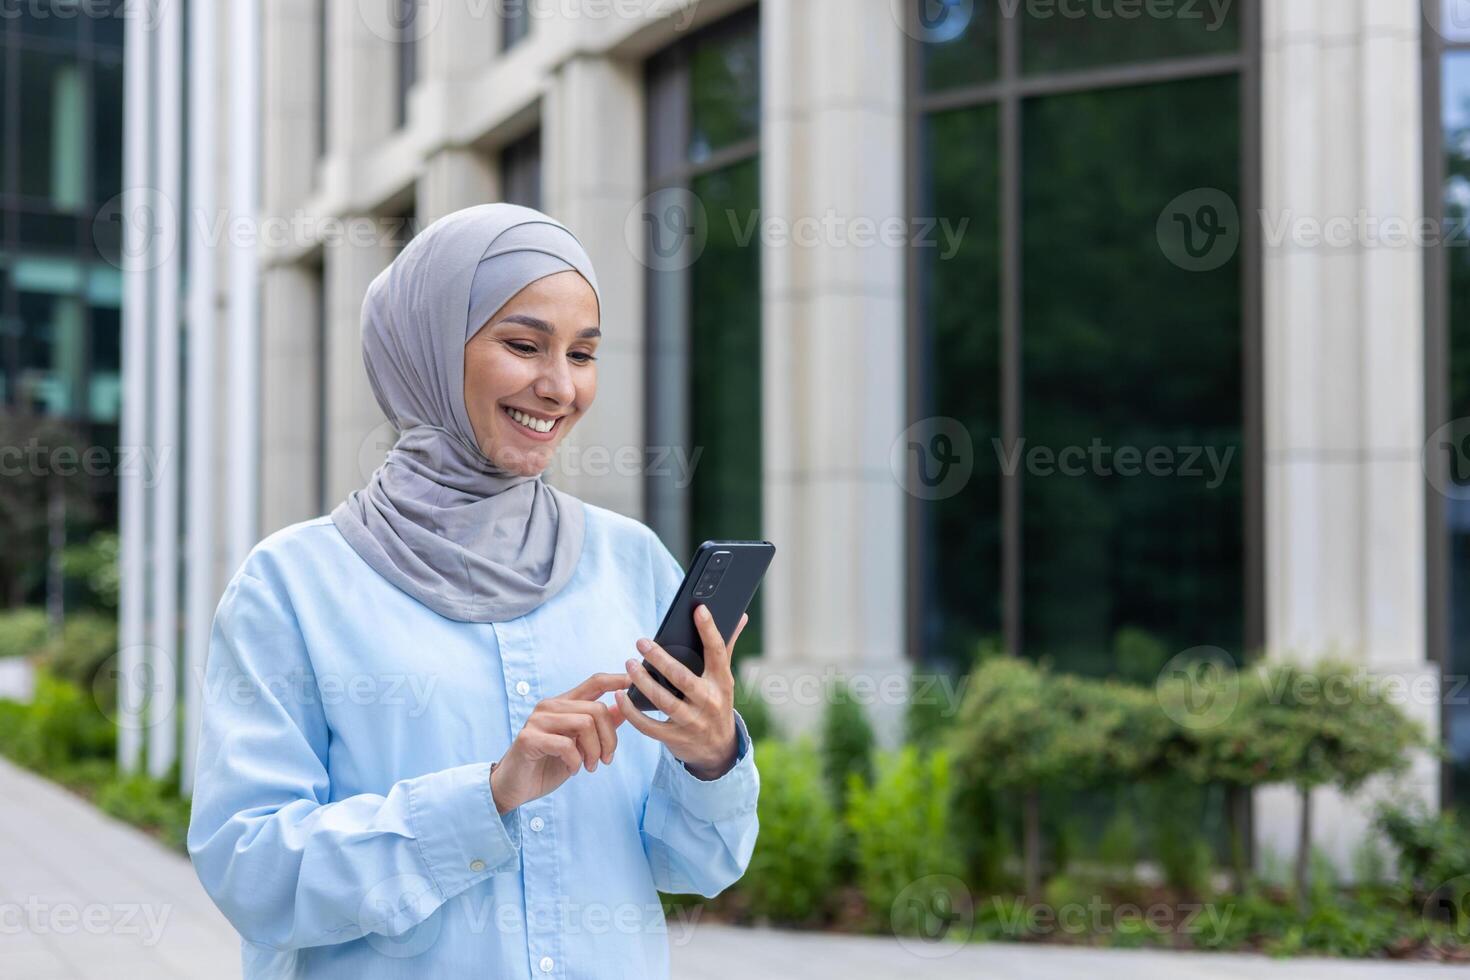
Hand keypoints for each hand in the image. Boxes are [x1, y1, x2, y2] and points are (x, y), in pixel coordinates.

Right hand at [490, 672, 627, 814]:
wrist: (514, 787)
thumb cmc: (548, 764)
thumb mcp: (580, 745)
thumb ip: (599, 726)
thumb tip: (623, 708)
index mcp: (565, 704)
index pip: (595, 682)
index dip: (617, 680)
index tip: (633, 682)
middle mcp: (551, 706)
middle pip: (597, 709)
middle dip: (609, 739)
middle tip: (605, 760)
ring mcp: (538, 720)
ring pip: (585, 724)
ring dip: (594, 751)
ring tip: (589, 766)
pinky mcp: (529, 738)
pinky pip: (566, 744)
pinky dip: (576, 761)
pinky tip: (572, 769)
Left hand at [615, 606, 748, 779]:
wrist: (718, 749)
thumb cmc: (716, 703)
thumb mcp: (724, 679)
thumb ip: (726, 647)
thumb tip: (740, 615)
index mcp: (722, 681)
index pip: (718, 652)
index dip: (709, 630)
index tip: (699, 609)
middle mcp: (709, 701)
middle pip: (682, 677)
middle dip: (660, 659)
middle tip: (641, 642)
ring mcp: (693, 721)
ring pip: (664, 701)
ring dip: (644, 682)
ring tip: (629, 664)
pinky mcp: (675, 738)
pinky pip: (650, 725)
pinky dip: (632, 711)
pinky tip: (621, 696)